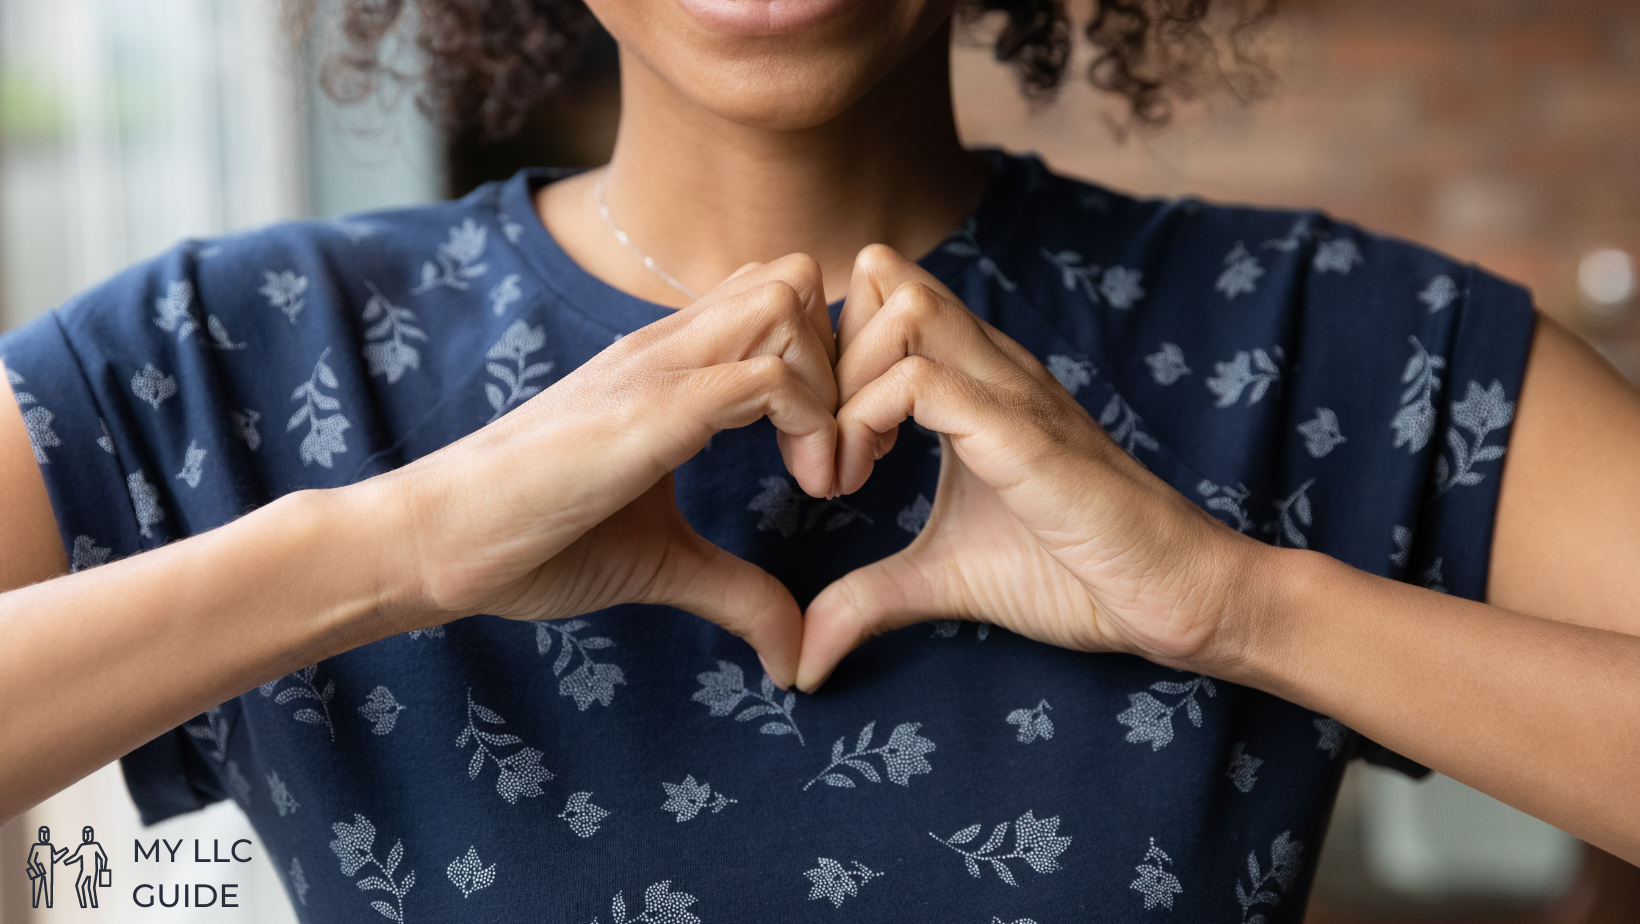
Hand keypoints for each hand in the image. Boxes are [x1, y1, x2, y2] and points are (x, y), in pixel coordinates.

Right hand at [362, 254, 840, 687]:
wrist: (435, 542)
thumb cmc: (532, 541)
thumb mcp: (661, 563)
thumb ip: (736, 591)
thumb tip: (796, 652)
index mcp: (668, 366)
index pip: (775, 300)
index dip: (827, 366)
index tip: (833, 456)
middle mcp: (666, 347)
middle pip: (793, 277)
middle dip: (845, 358)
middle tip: (846, 452)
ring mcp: (656, 369)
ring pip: (787, 302)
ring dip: (833, 385)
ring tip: (826, 473)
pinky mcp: (650, 411)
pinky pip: (765, 375)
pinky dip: (813, 425)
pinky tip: (807, 488)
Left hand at [796, 245, 1266, 691]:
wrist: (1177, 596)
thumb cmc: (1076, 574)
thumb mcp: (943, 579)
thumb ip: (867, 599)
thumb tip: (801, 658)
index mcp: (971, 379)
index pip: (876, 295)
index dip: (825, 358)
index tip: (818, 446)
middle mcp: (989, 364)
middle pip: (878, 278)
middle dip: (820, 359)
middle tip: (816, 453)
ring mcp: (1008, 390)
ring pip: (897, 307)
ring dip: (841, 387)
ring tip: (840, 473)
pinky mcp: (1022, 431)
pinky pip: (920, 380)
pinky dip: (864, 424)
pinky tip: (862, 483)